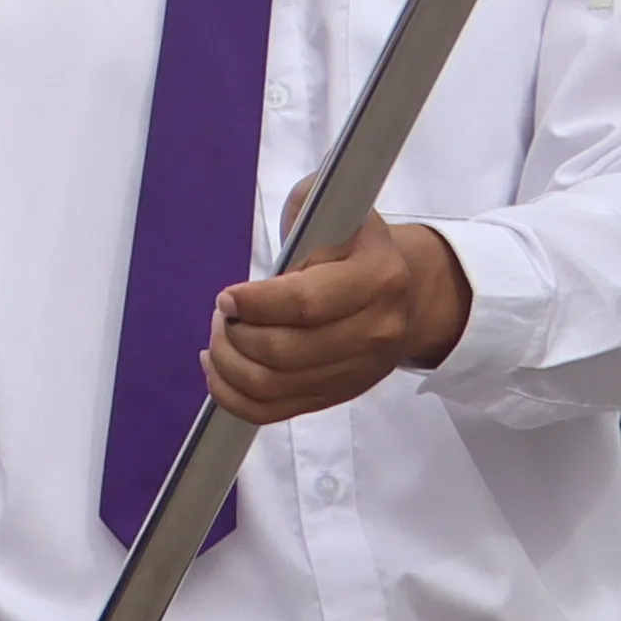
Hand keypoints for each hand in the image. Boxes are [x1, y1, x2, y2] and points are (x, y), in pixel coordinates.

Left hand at [205, 211, 471, 426]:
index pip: (306, 304)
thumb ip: (307, 209)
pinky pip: (272, 412)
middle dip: (237, 333)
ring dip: (228, 363)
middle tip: (224, 314)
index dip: (256, 303)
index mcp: (379, 278)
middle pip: (284, 352)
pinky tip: (217, 367)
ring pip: (272, 386)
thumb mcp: (337, 209)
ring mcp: (358, 371)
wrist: (404, 293)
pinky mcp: (336, 396)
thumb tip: (288, 238)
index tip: (227, 296)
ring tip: (221, 336)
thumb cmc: (354, 246)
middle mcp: (375, 331)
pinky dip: (231, 396)